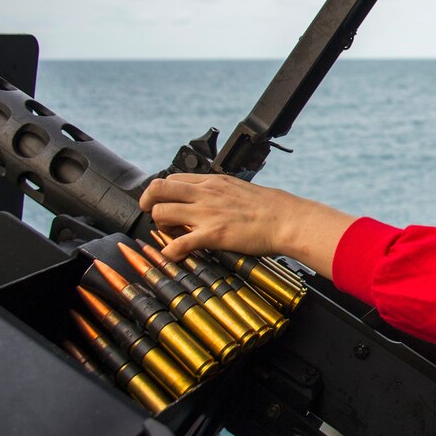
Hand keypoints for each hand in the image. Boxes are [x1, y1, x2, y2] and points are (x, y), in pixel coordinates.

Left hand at [138, 173, 355, 277]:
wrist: (287, 219)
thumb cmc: (270, 207)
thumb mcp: (239, 188)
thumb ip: (218, 192)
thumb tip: (207, 198)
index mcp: (212, 182)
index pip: (171, 179)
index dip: (161, 193)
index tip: (165, 204)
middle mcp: (205, 193)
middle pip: (157, 189)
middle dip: (148, 203)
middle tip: (156, 217)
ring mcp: (207, 213)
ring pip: (161, 212)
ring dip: (160, 226)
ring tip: (173, 235)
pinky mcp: (213, 234)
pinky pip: (178, 244)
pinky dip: (170, 252)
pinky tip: (175, 256)